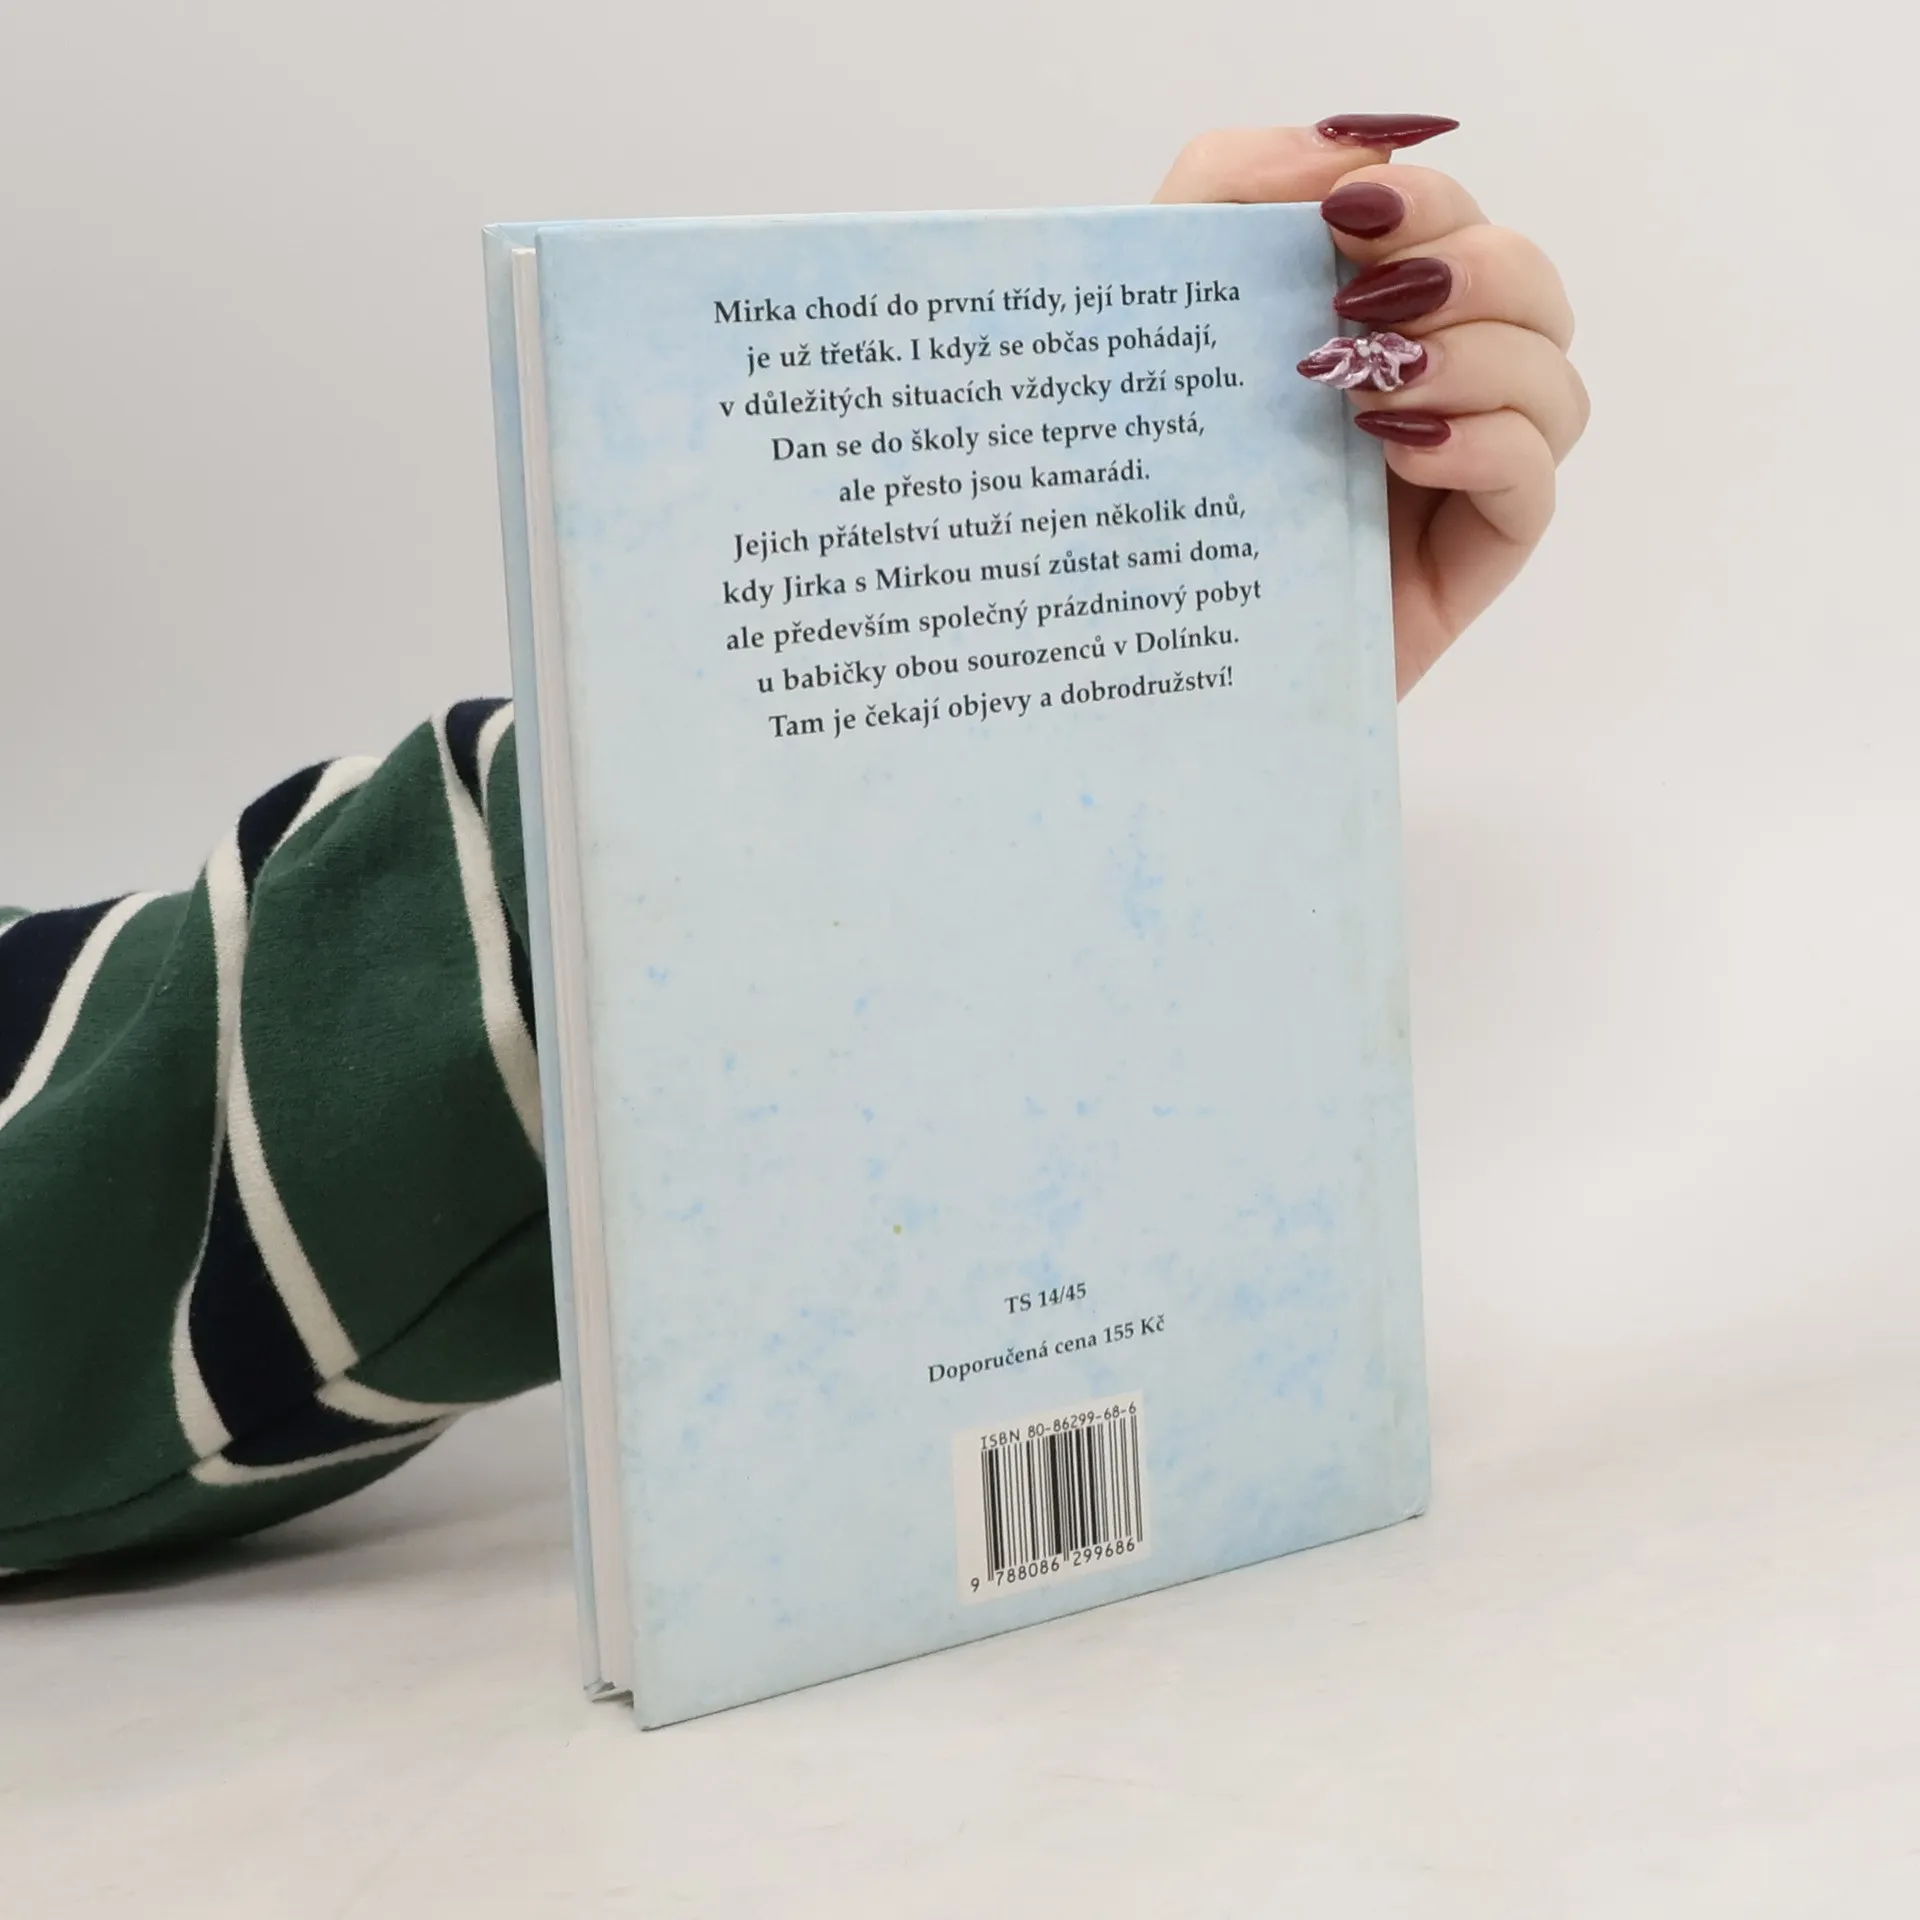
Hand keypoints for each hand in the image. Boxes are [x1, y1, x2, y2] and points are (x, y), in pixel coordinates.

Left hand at [1155, 117, 1586, 695]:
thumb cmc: (1136, 478)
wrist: (1122, 641)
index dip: (1427, 200)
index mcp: (1367, 322)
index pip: (1454, 224)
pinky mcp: (1464, 560)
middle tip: (1364, 305)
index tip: (1347, 215)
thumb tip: (1346, 149)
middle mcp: (1427, 387)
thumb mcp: (1154, 304)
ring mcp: (1455, 475)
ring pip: (1553, 378)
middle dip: (1468, 269)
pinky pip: (1536, 482)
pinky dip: (1488, 444)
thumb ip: (1231, 184)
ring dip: (1480, 357)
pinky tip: (1401, 449)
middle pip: (1528, 287)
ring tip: (1370, 391)